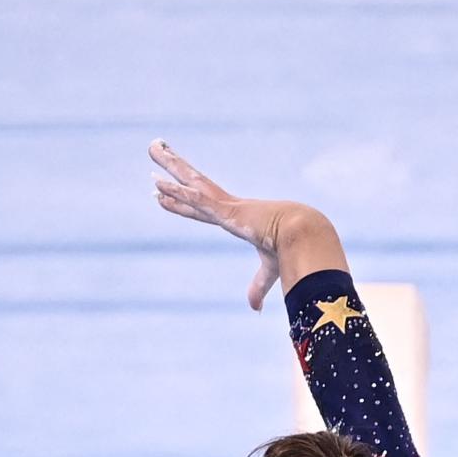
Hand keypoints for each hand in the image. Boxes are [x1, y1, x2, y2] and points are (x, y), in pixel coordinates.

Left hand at [148, 139, 307, 311]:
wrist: (306, 236)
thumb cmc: (291, 250)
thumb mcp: (269, 271)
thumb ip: (258, 287)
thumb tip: (255, 309)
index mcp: (236, 217)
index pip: (202, 207)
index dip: (181, 200)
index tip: (163, 191)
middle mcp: (228, 207)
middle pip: (192, 186)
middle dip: (173, 168)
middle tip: (155, 149)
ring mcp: (226, 208)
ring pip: (191, 184)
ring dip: (170, 166)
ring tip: (151, 148)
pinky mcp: (228, 213)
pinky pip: (198, 202)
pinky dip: (179, 195)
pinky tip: (160, 186)